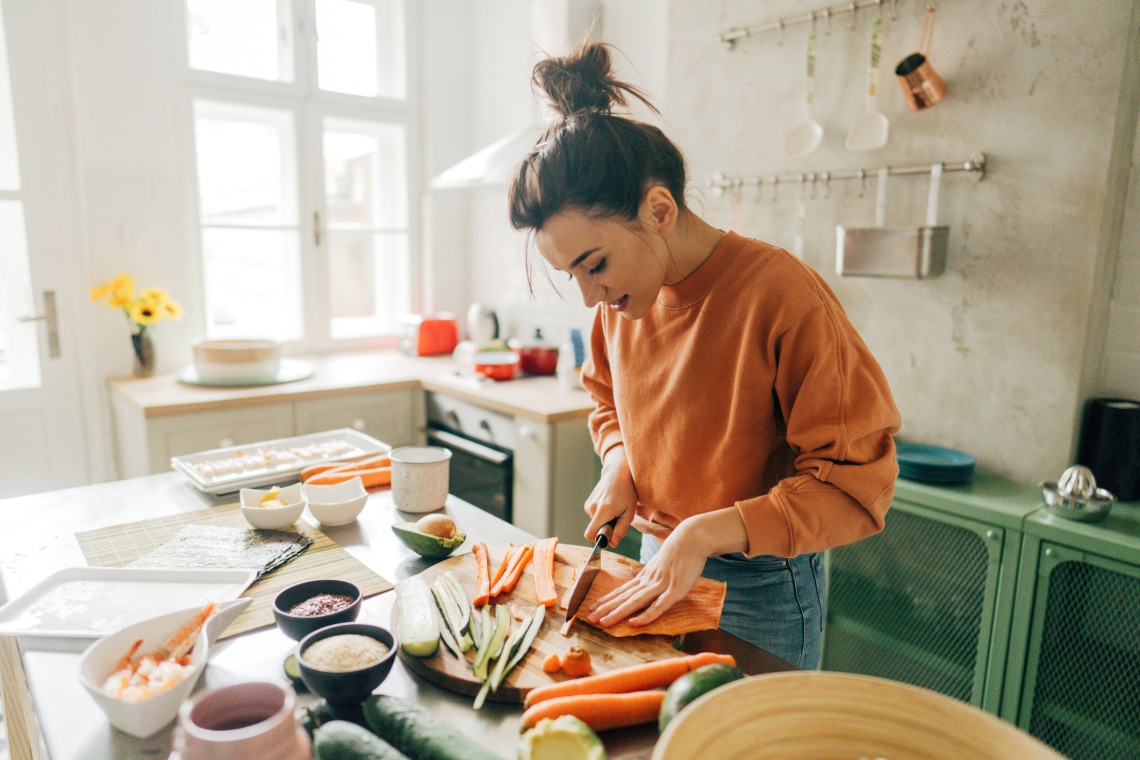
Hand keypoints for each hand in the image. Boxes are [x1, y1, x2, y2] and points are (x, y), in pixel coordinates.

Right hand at [584, 446, 637, 546]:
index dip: (599, 538)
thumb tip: (612, 544)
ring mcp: (589, 505)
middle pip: (595, 530)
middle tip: (618, 517)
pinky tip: (610, 505)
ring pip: (595, 523)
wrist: (618, 473)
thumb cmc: (628, 493)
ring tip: (615, 509)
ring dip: (605, 521)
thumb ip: (621, 530)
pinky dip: (602, 515)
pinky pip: (594, 517)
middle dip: (606, 529)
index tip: (610, 535)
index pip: (590, 534)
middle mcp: (592, 507)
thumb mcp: (630, 513)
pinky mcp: (588, 503)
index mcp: (603, 510)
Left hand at [585, 522, 706, 628]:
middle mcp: (649, 581)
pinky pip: (659, 606)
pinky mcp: (675, 591)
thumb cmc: (679, 550)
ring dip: (618, 613)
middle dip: (606, 608)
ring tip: (603, 622)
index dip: (607, 599)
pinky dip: (646, 615)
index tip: (593, 607)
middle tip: (590, 618)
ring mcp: (661, 585)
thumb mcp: (659, 562)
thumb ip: (647, 571)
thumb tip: (634, 573)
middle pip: (624, 597)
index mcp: (645, 575)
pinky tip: (634, 622)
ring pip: (635, 602)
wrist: (693, 537)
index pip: (623, 590)